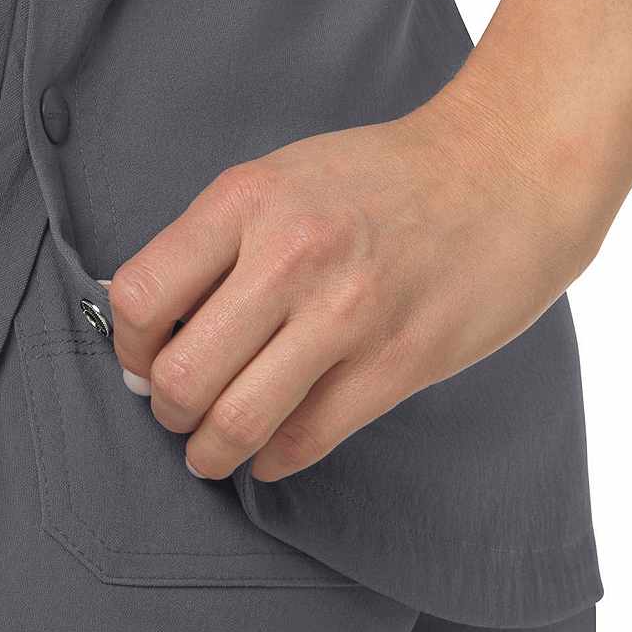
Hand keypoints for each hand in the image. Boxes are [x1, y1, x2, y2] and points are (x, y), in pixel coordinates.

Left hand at [109, 87, 591, 482]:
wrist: (503, 172)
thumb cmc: (381, 178)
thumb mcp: (279, 178)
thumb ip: (215, 242)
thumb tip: (154, 325)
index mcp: (245, 200)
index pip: (139, 296)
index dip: (128, 346)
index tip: (142, 361)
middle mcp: (288, 255)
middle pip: (182, 374)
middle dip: (166, 410)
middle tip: (176, 412)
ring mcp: (346, 313)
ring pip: (238, 421)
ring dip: (210, 451)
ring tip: (211, 449)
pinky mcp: (398, 362)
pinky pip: (306, 439)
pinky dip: (272, 459)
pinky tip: (268, 451)